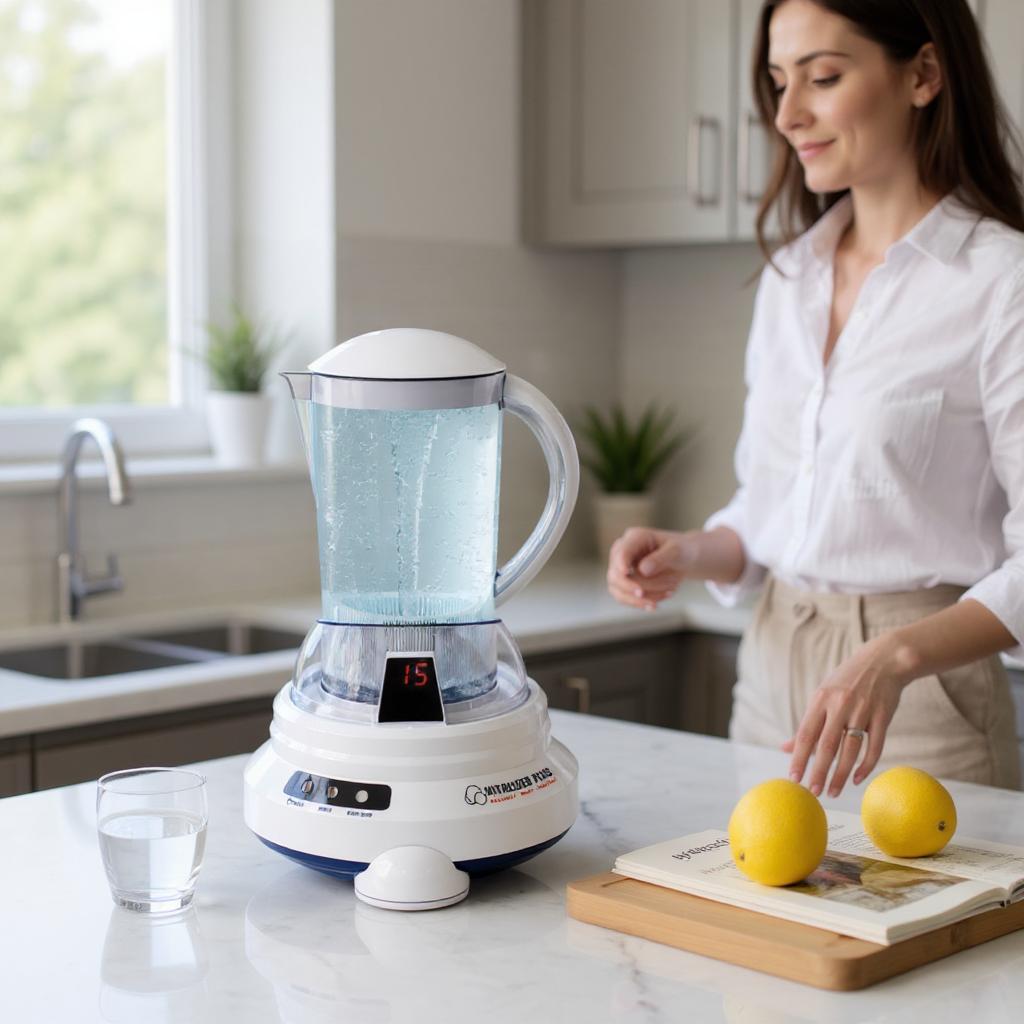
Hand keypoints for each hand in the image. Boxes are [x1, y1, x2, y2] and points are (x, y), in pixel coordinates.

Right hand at [606, 527, 699, 610]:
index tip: (626, 573)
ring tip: (665, 595)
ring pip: (617, 589)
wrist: (685, 560)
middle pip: (615, 574)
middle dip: (633, 587)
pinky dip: (639, 604)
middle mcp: (623, 552)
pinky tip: (655, 605)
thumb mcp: (677, 552)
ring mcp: (621, 568)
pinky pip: (624, 598)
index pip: (622, 552)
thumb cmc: (682, 551)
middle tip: (649, 596)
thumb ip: (661, 558)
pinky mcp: (624, 583)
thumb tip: (643, 570)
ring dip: (640, 598)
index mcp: (635, 538)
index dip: (621, 564)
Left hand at [784, 635, 908, 797]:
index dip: (799, 757)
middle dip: (819, 771)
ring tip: (834, 792)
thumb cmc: (847, 681)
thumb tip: (785, 748)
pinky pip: (874, 746)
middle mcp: (840, 705)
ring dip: (841, 774)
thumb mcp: (823, 695)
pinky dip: (866, 765)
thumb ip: (807, 723)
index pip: (805, 734)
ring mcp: (862, 710)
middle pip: (827, 745)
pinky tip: (857, 779)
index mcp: (821, 699)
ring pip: (850, 750)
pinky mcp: (883, 716)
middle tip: (814, 792)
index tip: (793, 778)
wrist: (884, 660)